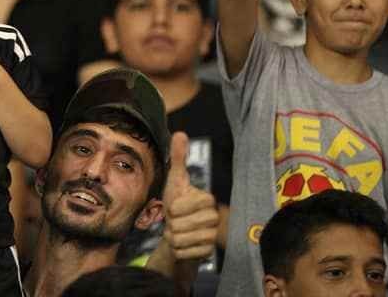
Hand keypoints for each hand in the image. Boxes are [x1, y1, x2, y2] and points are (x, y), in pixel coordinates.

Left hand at [161, 132, 219, 261]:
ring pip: (180, 239)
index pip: (180, 207)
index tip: (175, 208)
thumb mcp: (175, 180)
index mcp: (208, 199)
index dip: (173, 209)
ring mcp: (214, 237)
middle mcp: (215, 218)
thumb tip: (180, 133)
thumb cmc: (177, 203)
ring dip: (173, 237)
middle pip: (179, 224)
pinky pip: (182, 252)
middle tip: (177, 221)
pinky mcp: (209, 254)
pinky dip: (177, 250)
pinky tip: (183, 244)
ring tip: (179, 231)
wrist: (179, 231)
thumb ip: (178, 157)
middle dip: (172, 224)